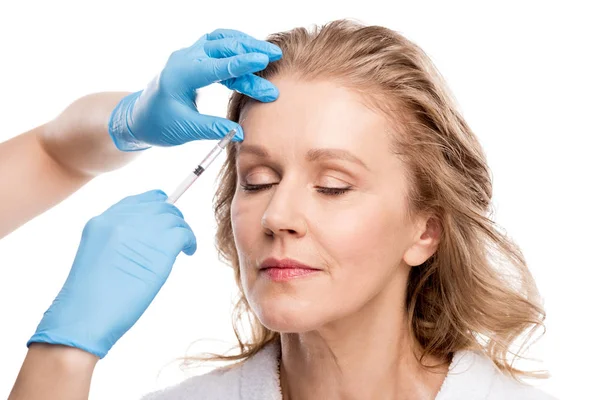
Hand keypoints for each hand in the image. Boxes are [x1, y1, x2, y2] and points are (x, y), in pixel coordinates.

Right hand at [27, 190, 196, 357]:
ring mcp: (142, 232)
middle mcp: (122, 220)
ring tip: (183, 247)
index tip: (163, 214)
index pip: (137, 200)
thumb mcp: (96, 254)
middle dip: (172, 218)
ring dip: (182, 231)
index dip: (155, 204)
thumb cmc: (89, 298)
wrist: (85, 317)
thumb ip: (118, 238)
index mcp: (103, 221)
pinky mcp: (161, 247)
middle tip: (177, 234)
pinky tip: (188, 252)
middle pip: (160, 207)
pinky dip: (191, 241)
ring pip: (174, 219)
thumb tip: (148, 236)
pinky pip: (184, 233)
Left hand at [108, 28, 281, 150]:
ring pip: (222, 41)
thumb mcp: (186, 129)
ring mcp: (190, 56)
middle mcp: (185, 59)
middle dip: (250, 50)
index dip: (243, 63)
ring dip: (245, 45)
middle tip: (275, 56)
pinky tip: (254, 61)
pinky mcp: (195, 60)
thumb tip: (241, 132)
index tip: (265, 60)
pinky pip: (219, 48)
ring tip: (268, 55)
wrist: (138, 117)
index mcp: (181, 75)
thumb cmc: (158, 124)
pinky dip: (238, 53)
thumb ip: (214, 129)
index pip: (217, 64)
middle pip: (222, 45)